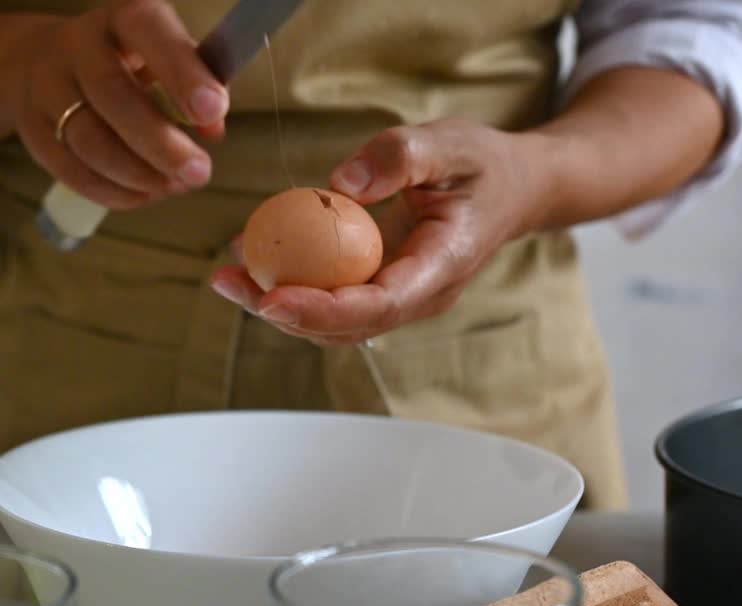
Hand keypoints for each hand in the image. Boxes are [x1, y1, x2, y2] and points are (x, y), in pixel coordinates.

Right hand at [13, 0, 227, 210]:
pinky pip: (70, 170)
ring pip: (89, 141)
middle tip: (198, 172)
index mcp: (122, 19)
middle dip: (160, 142)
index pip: (148, 30)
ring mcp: (47, 88)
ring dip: (137, 174)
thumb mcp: (163, 58)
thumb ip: (194, 87)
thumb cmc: (123, 63)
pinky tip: (143, 195)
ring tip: (173, 186)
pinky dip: (112, 190)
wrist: (38, 62)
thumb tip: (212, 131)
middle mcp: (78, 46)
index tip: (213, 109)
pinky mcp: (32, 130)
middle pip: (113, 95)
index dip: (182, 72)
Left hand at [209, 119, 547, 345]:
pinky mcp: (382, 288)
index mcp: (442, 266)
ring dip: (278, 306)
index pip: (379, 305)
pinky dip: (292, 285)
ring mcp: (401, 297)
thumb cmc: (484, 164)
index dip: (322, 309)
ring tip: (227, 275)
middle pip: (346, 326)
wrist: (514, 188)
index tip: (272, 298)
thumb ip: (398, 157)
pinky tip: (253, 258)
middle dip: (283, 314)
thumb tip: (338, 185)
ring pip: (334, 322)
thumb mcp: (448, 143)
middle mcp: (420, 295)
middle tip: (229, 282)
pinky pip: (334, 298)